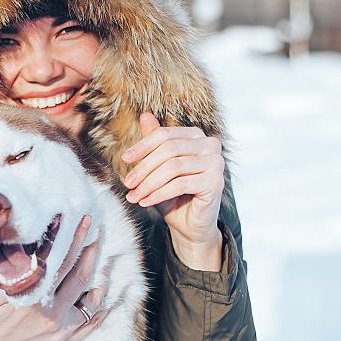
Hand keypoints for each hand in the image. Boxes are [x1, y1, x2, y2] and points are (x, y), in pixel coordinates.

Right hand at [0, 215, 108, 340]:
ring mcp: (59, 332)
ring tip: (99, 257)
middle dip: (89, 249)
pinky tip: (103, 292)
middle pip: (79, 276)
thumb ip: (9, 274)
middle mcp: (50, 316)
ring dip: (99, 276)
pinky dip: (100, 308)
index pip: (59, 262)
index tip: (79, 220)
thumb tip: (26, 248)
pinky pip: (90, 325)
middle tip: (94, 228)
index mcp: (32, 300)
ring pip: (91, 300)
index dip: (71, 239)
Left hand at [121, 112, 224, 270]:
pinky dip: (159, 193)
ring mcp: (216, 162)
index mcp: (196, 136)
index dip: (142, 146)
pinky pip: (180, 184)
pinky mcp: (216, 182)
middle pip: (169, 149)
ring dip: (149, 183)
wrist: (190, 225)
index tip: (124, 159)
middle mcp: (210, 145)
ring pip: (173, 167)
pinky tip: (145, 201)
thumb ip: (154, 142)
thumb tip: (145, 115)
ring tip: (134, 195)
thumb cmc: (174, 194)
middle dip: (143, 167)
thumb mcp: (158, 167)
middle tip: (127, 183)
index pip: (165, 135)